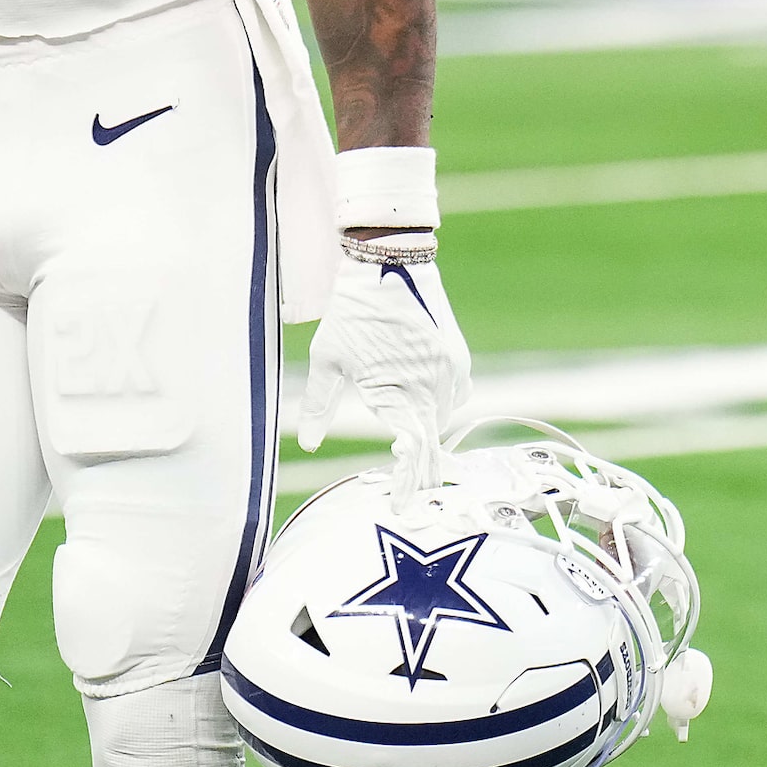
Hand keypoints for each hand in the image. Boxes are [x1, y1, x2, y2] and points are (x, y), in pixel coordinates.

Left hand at [296, 248, 472, 510]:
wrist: (389, 262)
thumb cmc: (352, 311)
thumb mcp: (328, 359)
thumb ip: (320, 405)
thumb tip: (309, 444)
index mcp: (398, 388)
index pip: (409, 450)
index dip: (406, 480)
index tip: (399, 505)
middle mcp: (431, 383)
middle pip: (431, 442)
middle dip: (419, 471)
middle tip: (408, 498)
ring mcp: (450, 369)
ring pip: (444, 419)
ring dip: (430, 437)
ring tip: (414, 460)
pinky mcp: (457, 356)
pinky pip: (456, 396)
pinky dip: (443, 409)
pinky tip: (426, 413)